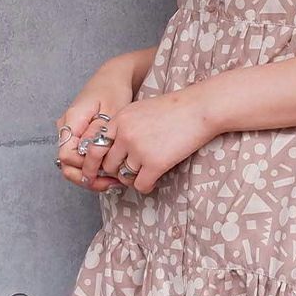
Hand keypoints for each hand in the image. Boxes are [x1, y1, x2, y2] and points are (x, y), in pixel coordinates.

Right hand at [56, 63, 136, 191]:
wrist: (114, 77)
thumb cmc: (114, 90)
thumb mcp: (111, 111)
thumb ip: (98, 133)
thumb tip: (89, 154)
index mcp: (71, 121)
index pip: (67, 156)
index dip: (84, 168)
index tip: (106, 174)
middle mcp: (66, 128)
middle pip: (66, 164)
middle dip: (86, 178)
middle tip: (109, 185)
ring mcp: (70, 132)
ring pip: (73, 163)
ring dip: (90, 175)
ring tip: (113, 180)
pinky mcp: (78, 135)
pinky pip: (80, 156)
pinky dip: (93, 166)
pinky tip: (110, 170)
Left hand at [79, 87, 222, 193]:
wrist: (199, 109)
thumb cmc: (175, 109)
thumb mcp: (141, 110)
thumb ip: (124, 127)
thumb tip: (115, 150)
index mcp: (119, 120)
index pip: (96, 146)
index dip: (100, 160)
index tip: (104, 168)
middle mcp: (124, 135)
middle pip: (109, 165)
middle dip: (117, 172)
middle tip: (129, 173)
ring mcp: (139, 150)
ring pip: (125, 177)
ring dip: (134, 179)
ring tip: (145, 175)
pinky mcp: (155, 163)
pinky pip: (141, 185)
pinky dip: (146, 186)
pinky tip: (154, 180)